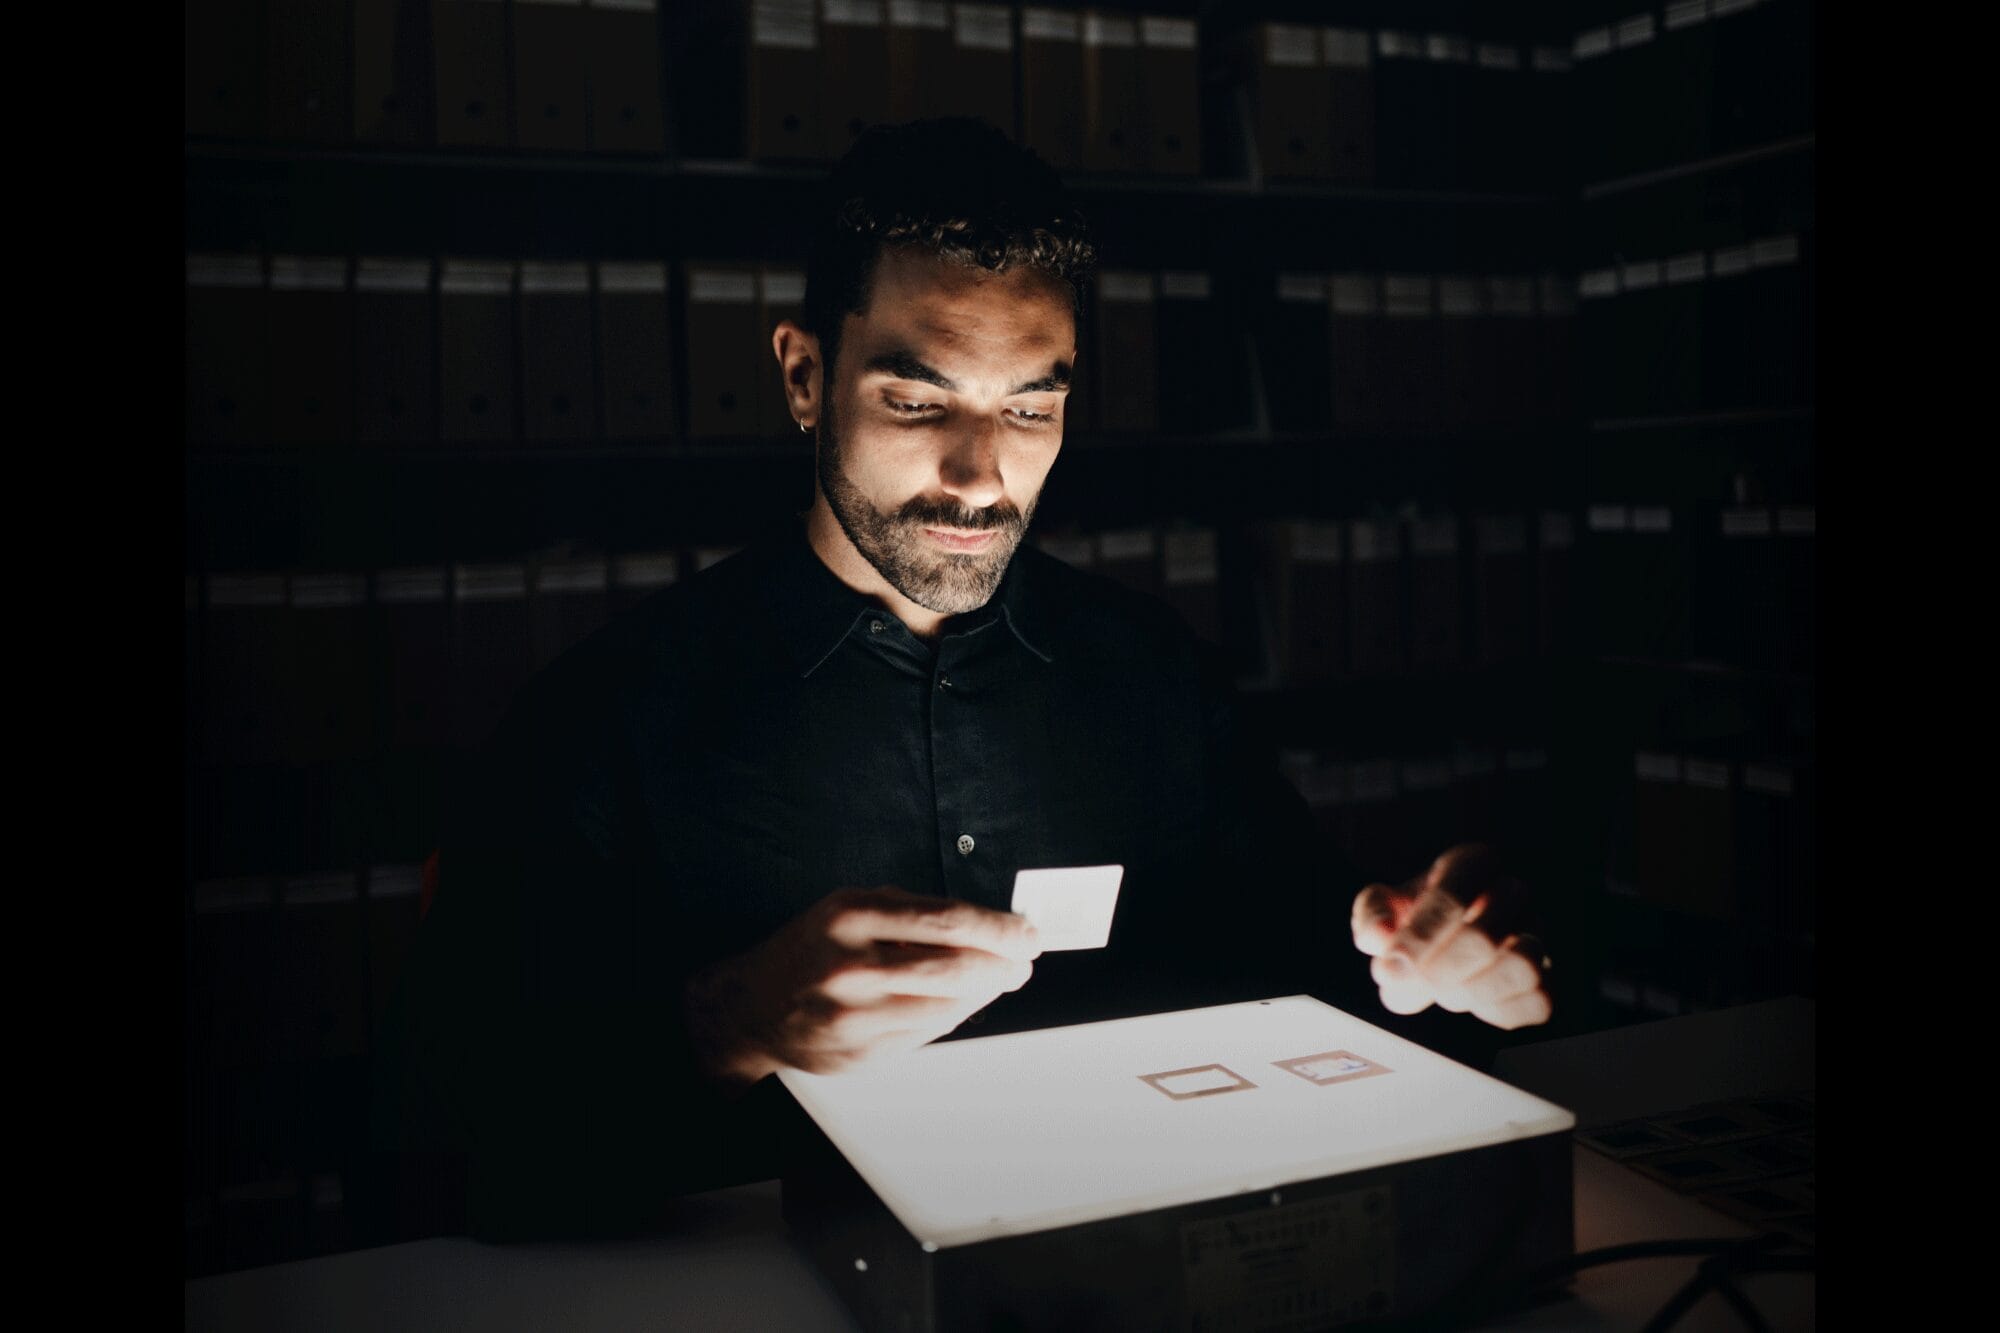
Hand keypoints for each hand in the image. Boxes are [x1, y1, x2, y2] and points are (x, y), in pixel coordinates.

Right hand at [683, 886, 1041, 1089]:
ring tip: (1000, 978)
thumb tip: (987, 924)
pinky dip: (956, 1013)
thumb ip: (914, 913)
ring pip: (949, 1004)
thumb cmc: (811, 950)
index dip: (999, 928)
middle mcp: (853, 965)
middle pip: (958, 966)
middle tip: (1023, 960)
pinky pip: (930, 1032)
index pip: (949, 919)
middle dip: (1005, 964)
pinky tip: (962, 1000)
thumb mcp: (852, 909)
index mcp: (852, 916)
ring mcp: (857, 1014)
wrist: (753, 1007)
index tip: (1026, 932)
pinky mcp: (862, 1052)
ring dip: (987, 991)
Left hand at [1349, 845, 1551, 1030]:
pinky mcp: (1547, 974)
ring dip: (1471, 991)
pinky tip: (1471, 1002)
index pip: (1453, 896)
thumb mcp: (1384, 907)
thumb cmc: (1413, 918)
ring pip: (1522, 966)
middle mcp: (1512, 892)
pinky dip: (1497, 1011)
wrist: (1443, 938)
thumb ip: (1373, 916)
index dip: (1418, 938)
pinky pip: (1537, 1001)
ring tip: (1442, 993)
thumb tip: (1380, 934)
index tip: (1389, 968)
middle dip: (1437, 972)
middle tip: (1411, 984)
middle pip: (1483, 937)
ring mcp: (1536, 933)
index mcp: (1471, 864)